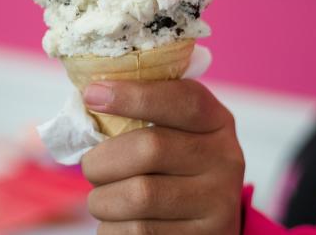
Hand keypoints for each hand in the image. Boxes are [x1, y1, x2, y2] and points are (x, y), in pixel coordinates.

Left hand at [81, 79, 244, 233]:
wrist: (202, 220)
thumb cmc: (173, 165)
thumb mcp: (174, 131)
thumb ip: (143, 113)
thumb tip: (91, 96)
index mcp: (216, 122)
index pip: (183, 100)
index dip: (135, 95)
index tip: (92, 95)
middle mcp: (225, 160)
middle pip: (151, 148)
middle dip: (104, 158)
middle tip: (91, 166)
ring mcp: (218, 203)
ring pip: (139, 196)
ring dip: (103, 199)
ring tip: (102, 198)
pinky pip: (138, 233)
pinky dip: (112, 228)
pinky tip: (118, 221)